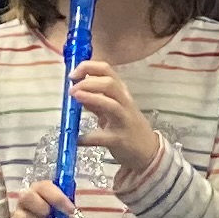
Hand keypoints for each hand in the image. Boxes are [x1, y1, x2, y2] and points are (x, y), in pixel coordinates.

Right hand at [5, 179, 68, 217]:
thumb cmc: (53, 215)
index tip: (71, 210)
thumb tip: (72, 214)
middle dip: (42, 208)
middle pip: (27, 197)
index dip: (58, 198)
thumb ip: (66, 207)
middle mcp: (25, 199)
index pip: (44, 187)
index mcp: (39, 189)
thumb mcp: (62, 208)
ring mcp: (18, 216)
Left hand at [71, 57, 164, 175]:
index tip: (72, 75)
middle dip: (87, 83)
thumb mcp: (112, 109)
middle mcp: (124, 103)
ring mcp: (123, 121)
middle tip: (71, 90)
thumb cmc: (127, 126)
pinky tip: (77, 139)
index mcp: (121, 92)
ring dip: (92, 98)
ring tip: (75, 98)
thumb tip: (77, 91)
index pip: (106, 70)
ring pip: (111, 105)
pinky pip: (102, 137)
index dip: (87, 68)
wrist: (147, 150)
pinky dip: (87, 138)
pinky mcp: (120, 139)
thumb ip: (96, 99)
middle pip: (109, 83)